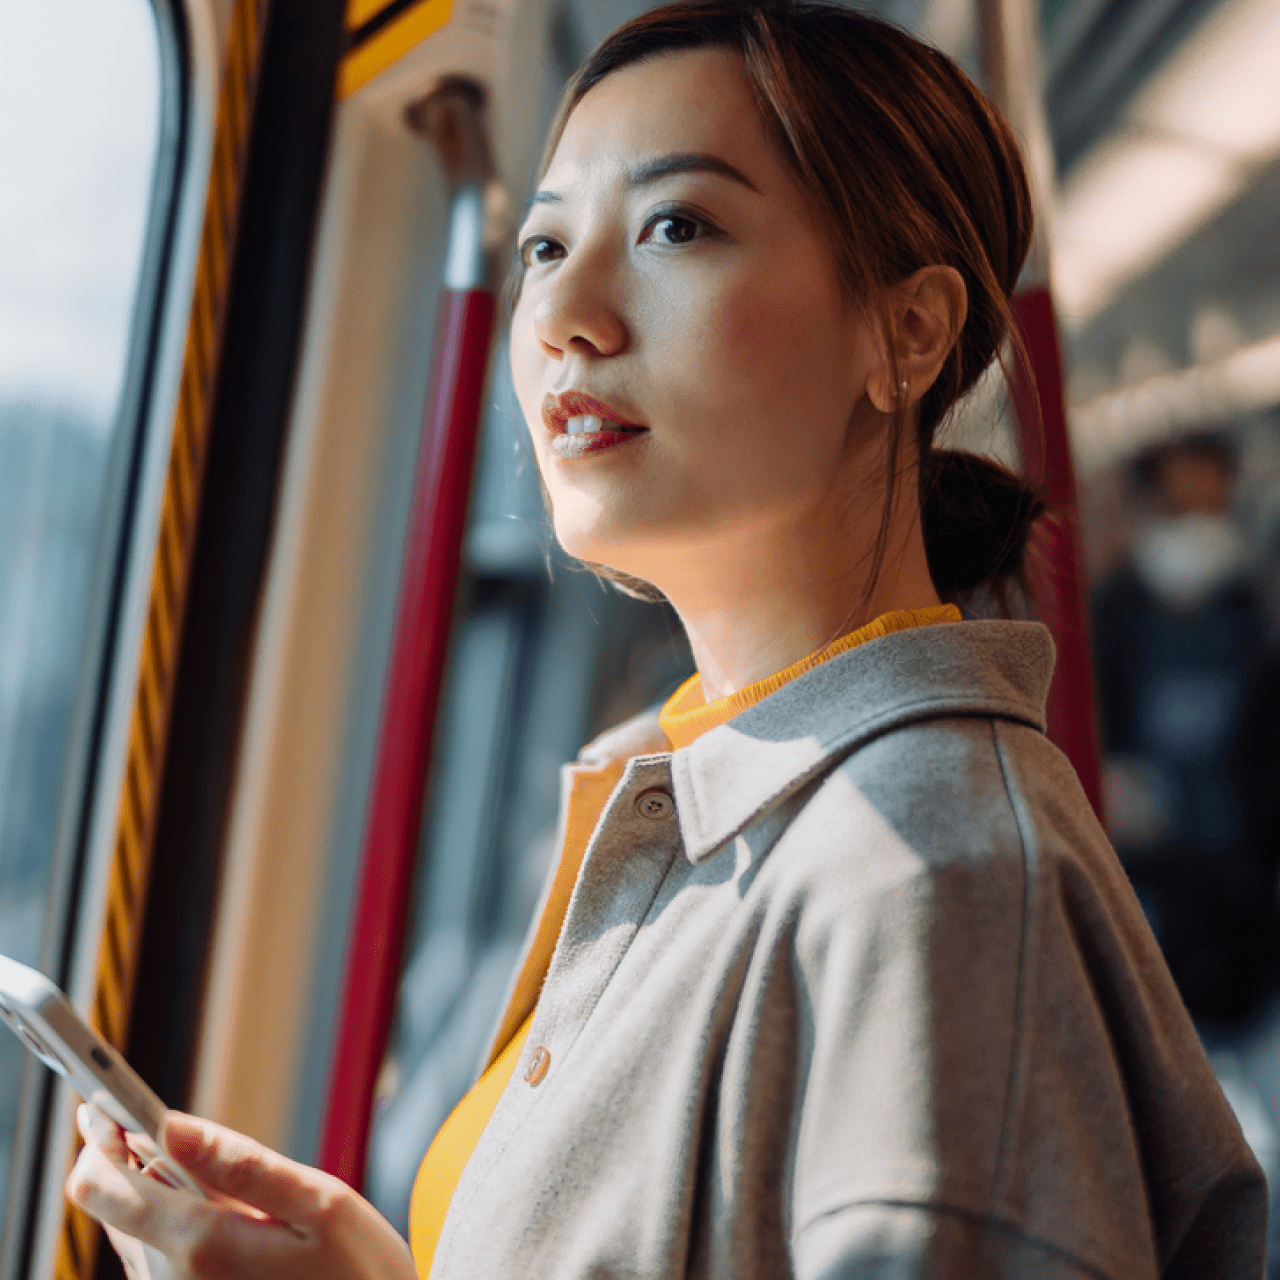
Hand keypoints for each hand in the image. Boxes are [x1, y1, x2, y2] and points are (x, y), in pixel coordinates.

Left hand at [67, 1104, 417, 1279]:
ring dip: (154, 1191)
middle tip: (155, 1124)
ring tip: (196, 1168)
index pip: (99, 1188)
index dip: (99, 1139)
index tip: (110, 1103)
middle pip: (113, 1208)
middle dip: (129, 1159)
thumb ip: (243, 1165)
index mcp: (200, 1248)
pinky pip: (160, 1259)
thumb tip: (170, 1126)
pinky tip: (215, 1210)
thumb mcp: (321, 1204)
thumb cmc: (359, 1272)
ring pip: (135, 1233)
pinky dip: (174, 1223)